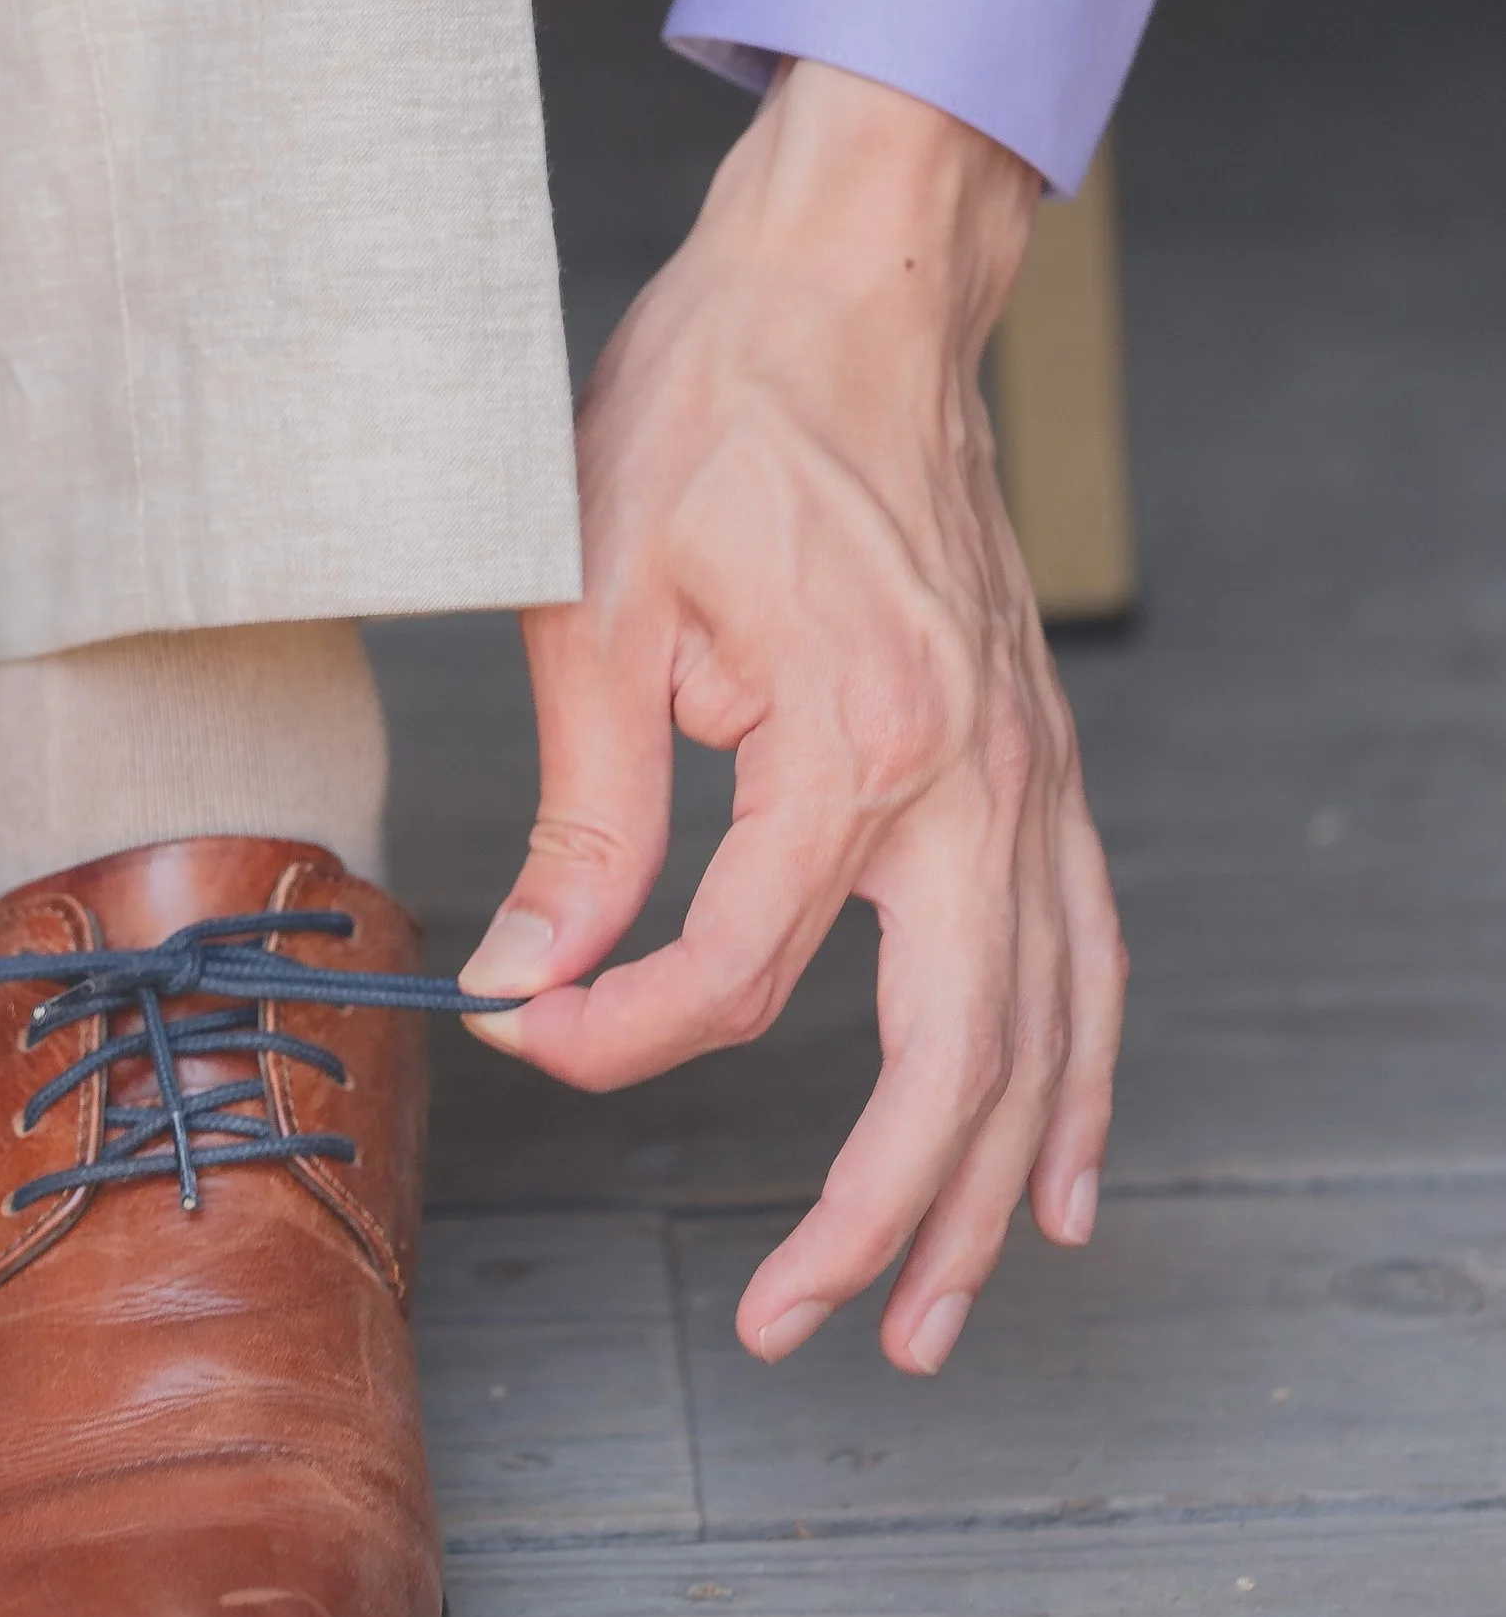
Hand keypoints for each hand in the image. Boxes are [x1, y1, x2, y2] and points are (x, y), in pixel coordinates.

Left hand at [461, 59, 1124, 1375]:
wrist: (846, 290)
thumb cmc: (713, 417)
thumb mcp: (595, 600)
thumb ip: (583, 814)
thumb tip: (528, 981)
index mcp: (853, 743)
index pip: (742, 974)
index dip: (622, 1033)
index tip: (526, 1037)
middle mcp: (972, 782)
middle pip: (949, 1065)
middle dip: (874, 1220)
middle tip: (790, 1325)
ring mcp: (1028, 776)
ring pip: (1043, 1038)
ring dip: (988, 1190)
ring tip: (932, 1318)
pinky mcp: (1040, 760)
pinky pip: (1090, 953)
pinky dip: (1080, 1079)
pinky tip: (1057, 1172)